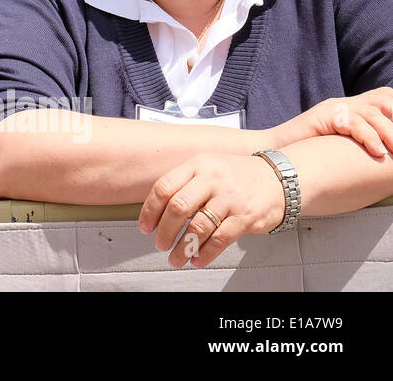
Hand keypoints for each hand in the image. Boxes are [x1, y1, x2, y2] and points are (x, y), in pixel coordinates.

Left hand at [138, 153, 284, 267]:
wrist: (280, 178)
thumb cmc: (237, 176)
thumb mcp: (208, 167)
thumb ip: (185, 183)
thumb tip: (157, 210)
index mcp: (197, 165)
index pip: (164, 187)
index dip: (150, 210)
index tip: (145, 226)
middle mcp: (212, 179)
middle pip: (178, 207)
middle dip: (165, 230)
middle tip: (160, 244)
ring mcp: (230, 197)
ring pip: (198, 226)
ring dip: (183, 247)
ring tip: (176, 258)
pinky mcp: (245, 216)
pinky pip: (220, 239)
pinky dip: (205, 253)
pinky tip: (198, 259)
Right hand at [271, 88, 392, 156]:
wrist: (273, 153)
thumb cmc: (307, 156)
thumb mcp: (341, 146)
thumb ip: (361, 142)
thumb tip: (384, 154)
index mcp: (351, 108)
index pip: (385, 97)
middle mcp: (344, 104)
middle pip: (384, 99)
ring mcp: (333, 108)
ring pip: (373, 112)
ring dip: (389, 133)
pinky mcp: (323, 116)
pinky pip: (352, 122)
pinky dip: (369, 137)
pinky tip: (377, 152)